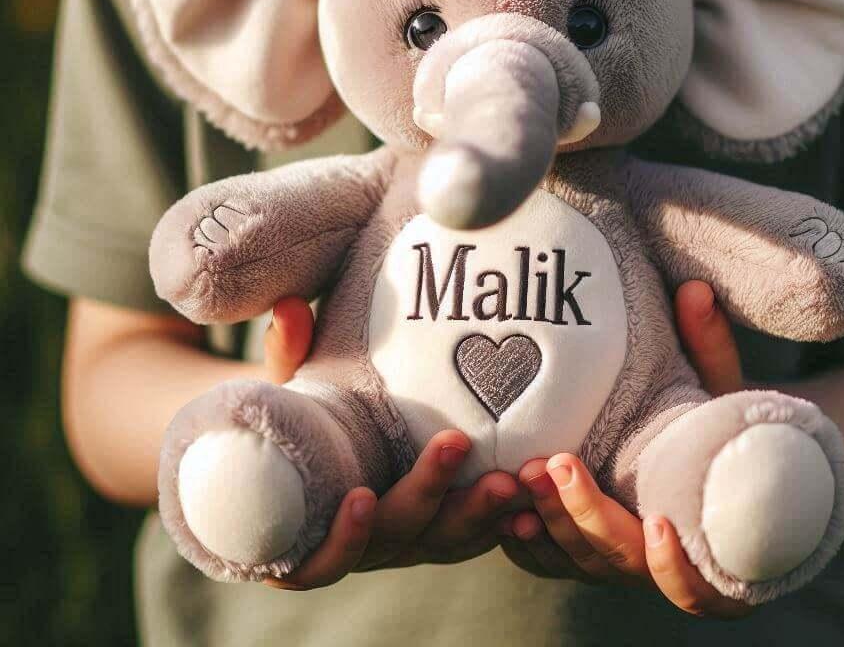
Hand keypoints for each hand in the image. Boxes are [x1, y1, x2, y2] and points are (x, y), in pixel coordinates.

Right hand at [260, 298, 526, 590]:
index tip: (361, 495)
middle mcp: (362, 545)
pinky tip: (534, 512)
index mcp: (308, 531)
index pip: (322, 558)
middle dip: (430, 494)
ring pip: (446, 541)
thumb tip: (288, 309)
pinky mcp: (447, 529)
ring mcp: (408, 541)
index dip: (344, 538)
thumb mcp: (286, 388)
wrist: (324, 440)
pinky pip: (478, 536)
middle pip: (398, 537)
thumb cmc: (300, 415)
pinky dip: (505, 525)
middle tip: (457, 444)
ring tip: (514, 479)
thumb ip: (287, 353)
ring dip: (481, 513)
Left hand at [499, 281, 751, 617]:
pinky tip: (506, 513)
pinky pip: (551, 560)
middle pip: (617, 561)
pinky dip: (529, 544)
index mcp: (707, 537)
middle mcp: (661, 560)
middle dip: (582, 517)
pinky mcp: (583, 548)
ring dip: (549, 524)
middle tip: (551, 467)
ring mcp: (619, 558)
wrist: (716, 451)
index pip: (686, 576)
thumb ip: (708, 343)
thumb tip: (695, 291)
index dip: (670, 561)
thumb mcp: (721, 384)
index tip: (657, 518)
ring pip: (578, 562)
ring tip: (520, 477)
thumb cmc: (720, 421)